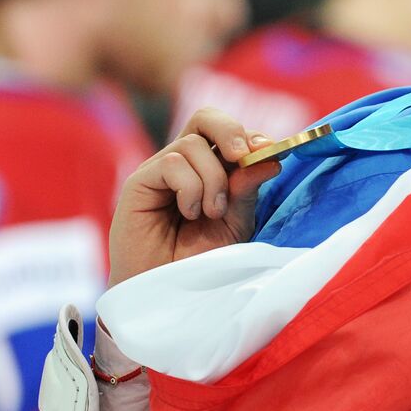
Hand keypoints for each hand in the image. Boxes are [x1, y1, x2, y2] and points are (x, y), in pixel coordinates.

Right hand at [107, 109, 281, 287]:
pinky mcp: (139, 182)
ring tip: (212, 212)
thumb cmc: (202, 259)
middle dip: (231, 131)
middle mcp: (186, 164)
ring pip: (192, 144)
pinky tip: (189, 213)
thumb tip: (269, 157)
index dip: (252, 137)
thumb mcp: (236, 222)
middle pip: (206, 118)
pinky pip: (171, 163)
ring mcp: (160, 171)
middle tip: (243, 156)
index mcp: (212, 168)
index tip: (271, 153)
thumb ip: (247, 189)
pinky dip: (190, 188)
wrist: (168, 291)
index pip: (231, 133)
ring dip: (212, 179)